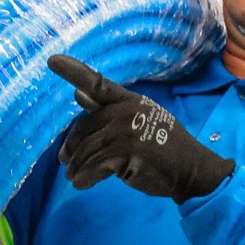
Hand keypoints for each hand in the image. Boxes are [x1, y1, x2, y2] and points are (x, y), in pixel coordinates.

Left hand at [47, 54, 235, 202]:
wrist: (191, 169)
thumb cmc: (165, 146)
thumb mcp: (139, 122)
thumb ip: (108, 110)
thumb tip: (77, 95)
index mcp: (130, 101)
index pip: (98, 83)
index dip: (75, 72)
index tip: (52, 61)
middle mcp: (126, 112)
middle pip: (83, 129)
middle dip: (72, 148)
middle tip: (66, 162)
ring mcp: (126, 132)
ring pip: (85, 151)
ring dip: (76, 168)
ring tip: (76, 176)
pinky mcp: (125, 153)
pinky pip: (92, 167)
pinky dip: (84, 179)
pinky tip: (83, 184)